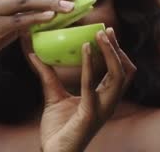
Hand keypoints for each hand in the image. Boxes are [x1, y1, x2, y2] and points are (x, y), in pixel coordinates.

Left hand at [29, 28, 136, 151]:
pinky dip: (90, 65)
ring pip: (118, 75)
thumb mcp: (53, 96)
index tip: (107, 33)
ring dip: (110, 53)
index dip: (117, 52)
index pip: (120, 71)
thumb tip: (34, 54)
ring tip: (99, 36)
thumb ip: (48, 75)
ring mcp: (102, 109)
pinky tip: (84, 49)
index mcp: (105, 98)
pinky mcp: (89, 114)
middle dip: (117, 49)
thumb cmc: (58, 130)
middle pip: (125, 70)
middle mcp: (109, 103)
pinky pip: (92, 86)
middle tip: (106, 30)